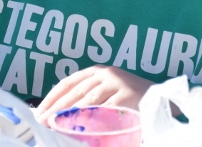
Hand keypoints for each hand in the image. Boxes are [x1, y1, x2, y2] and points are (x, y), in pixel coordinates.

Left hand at [36, 65, 153, 124]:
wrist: (161, 100)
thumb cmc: (130, 98)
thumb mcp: (107, 91)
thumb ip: (88, 98)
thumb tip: (59, 114)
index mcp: (97, 70)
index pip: (68, 82)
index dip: (52, 96)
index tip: (39, 110)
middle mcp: (105, 73)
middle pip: (75, 92)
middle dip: (57, 108)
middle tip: (43, 122)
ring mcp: (116, 83)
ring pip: (87, 101)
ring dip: (70, 115)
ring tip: (57, 126)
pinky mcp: (126, 96)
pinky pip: (105, 111)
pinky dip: (92, 121)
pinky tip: (82, 130)